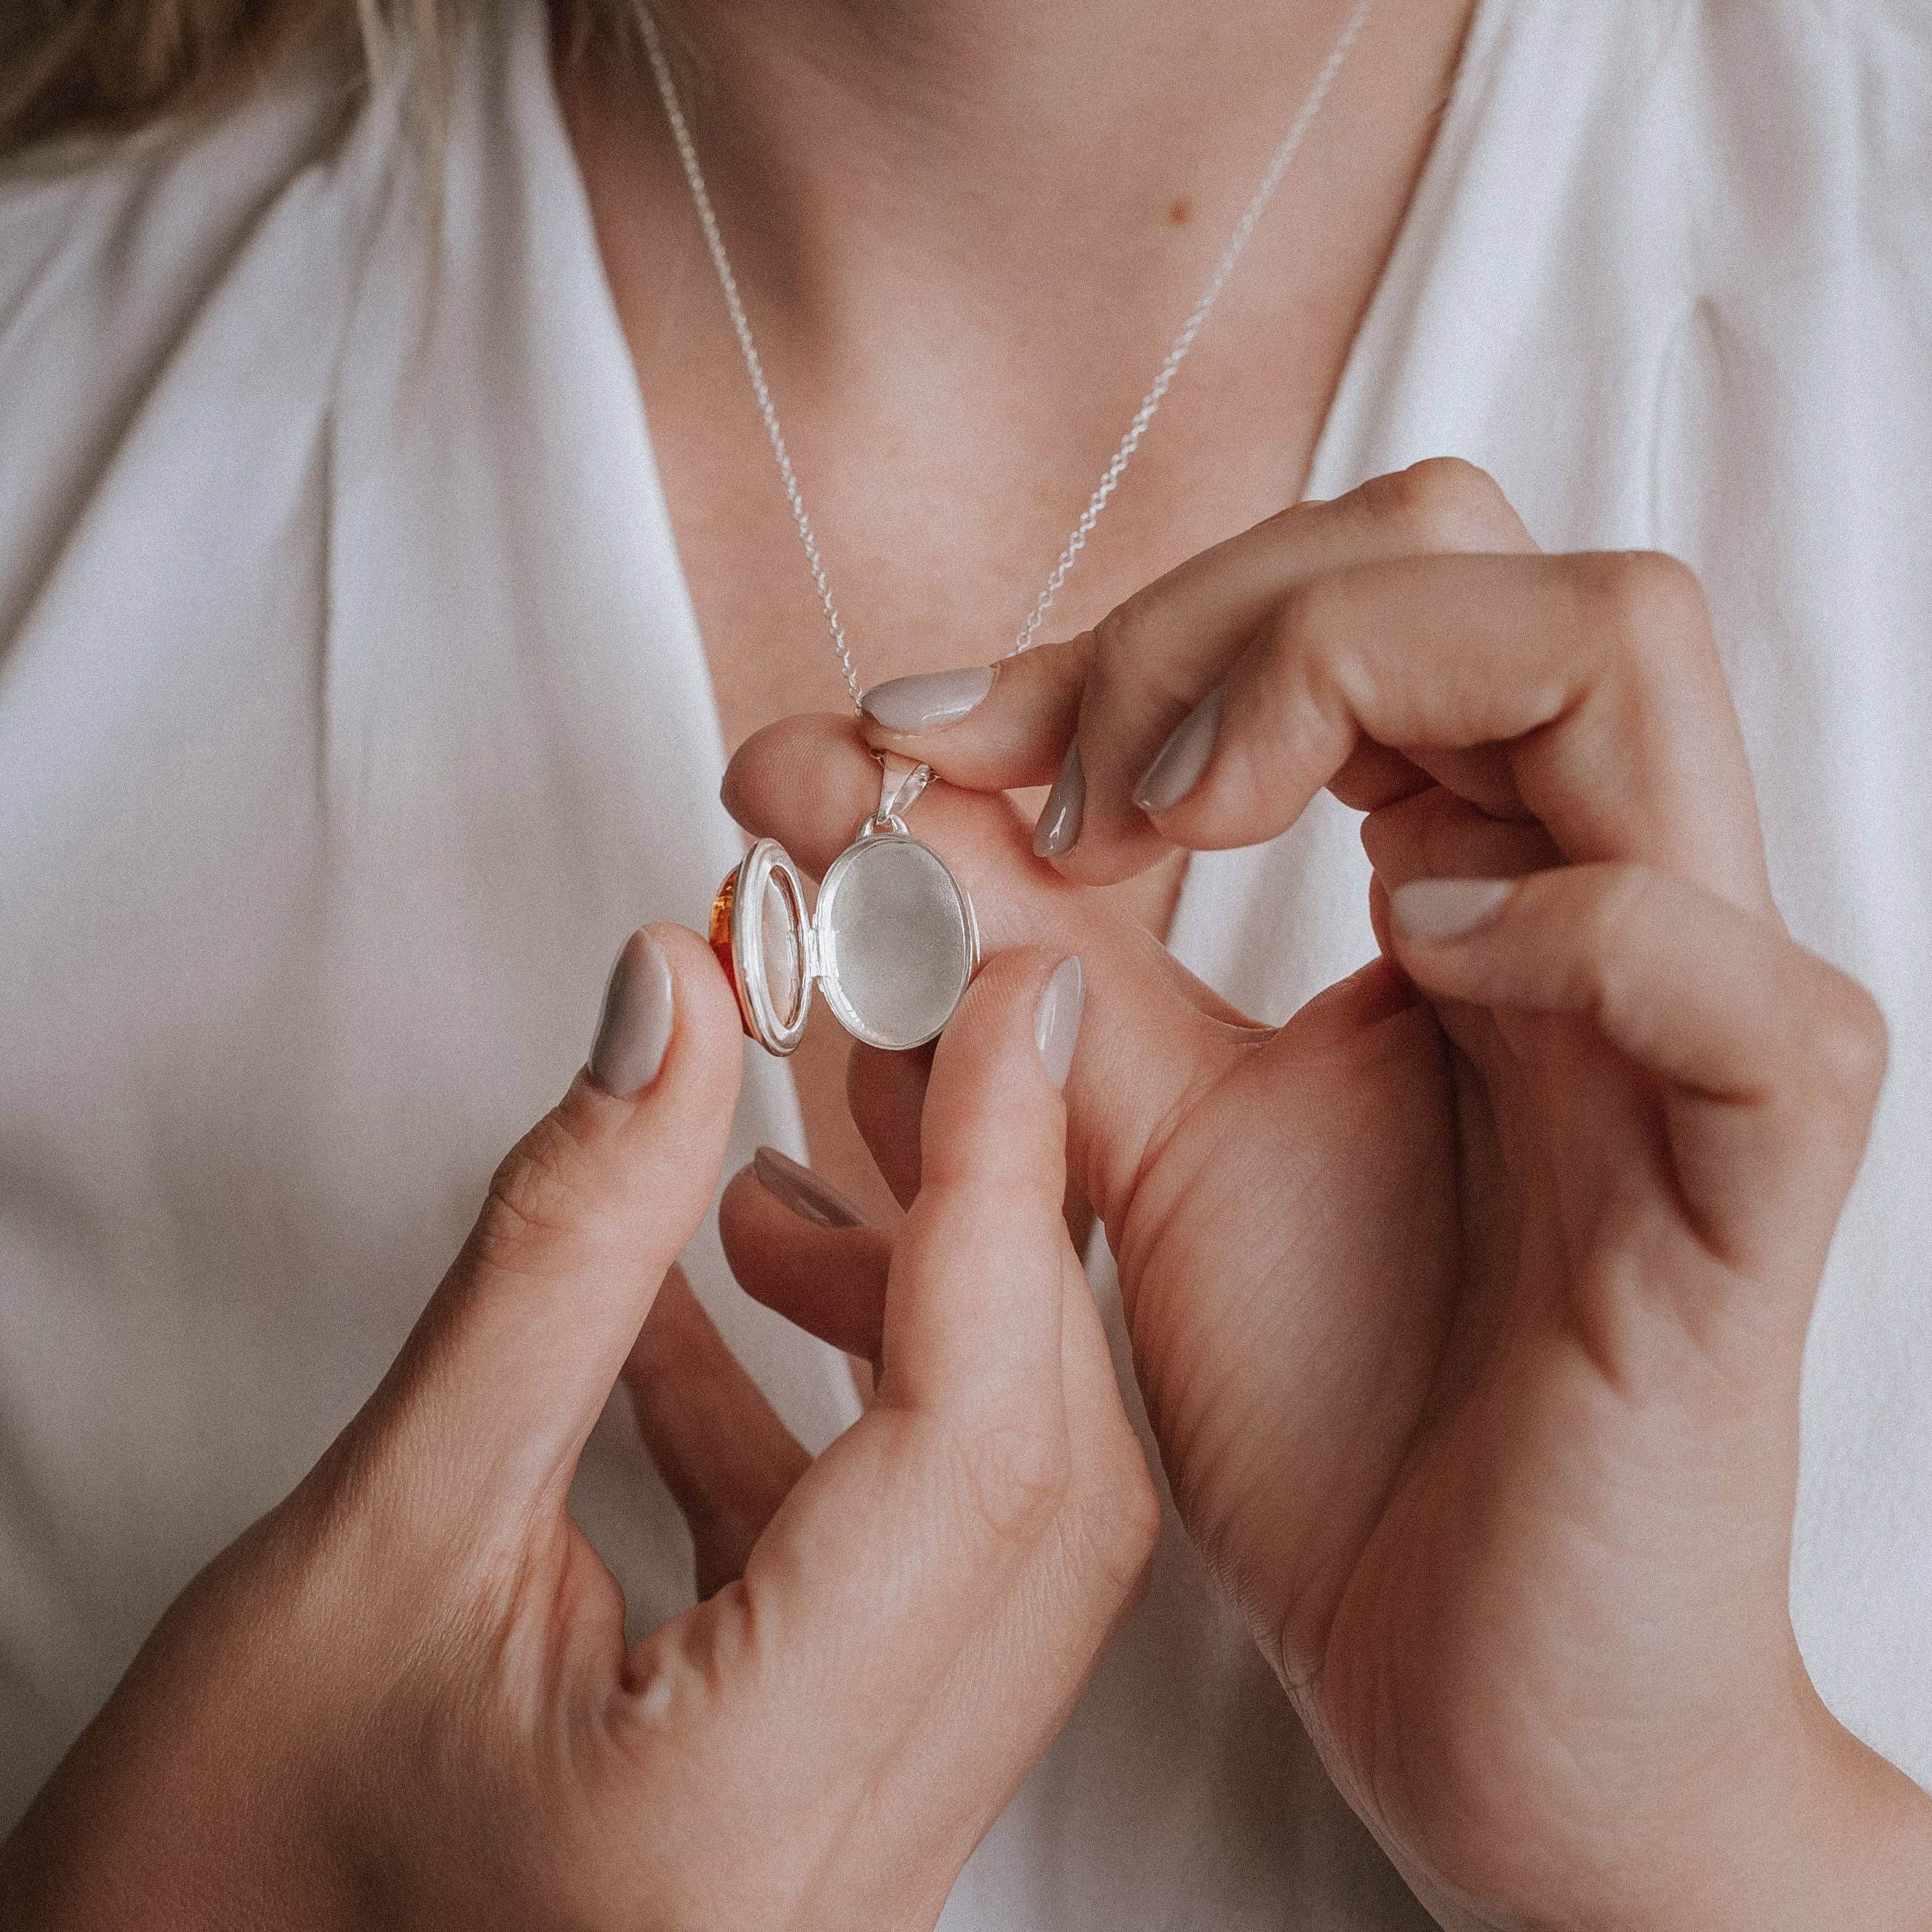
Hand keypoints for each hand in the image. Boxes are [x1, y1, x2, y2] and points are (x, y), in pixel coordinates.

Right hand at [0, 929, 1154, 1931]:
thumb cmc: (208, 1880)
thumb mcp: (380, 1528)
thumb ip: (563, 1252)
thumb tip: (669, 1018)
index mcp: (739, 1825)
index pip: (969, 1452)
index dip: (1002, 1195)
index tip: (1006, 1010)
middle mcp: (845, 1880)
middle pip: (1039, 1497)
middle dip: (1002, 1244)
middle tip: (942, 1060)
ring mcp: (855, 1865)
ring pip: (996, 1539)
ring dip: (923, 1335)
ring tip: (784, 1189)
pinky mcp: (824, 1822)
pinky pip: (895, 1584)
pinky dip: (829, 1431)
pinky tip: (715, 1322)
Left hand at [720, 461, 1931, 1929]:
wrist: (1459, 1667)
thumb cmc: (1324, 1396)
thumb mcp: (1123, 1129)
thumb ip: (999, 948)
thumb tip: (816, 772)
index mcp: (1460, 860)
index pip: (1335, 590)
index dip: (1117, 623)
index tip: (922, 739)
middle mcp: (1585, 885)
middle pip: (1463, 559)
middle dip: (1212, 620)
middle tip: (1062, 788)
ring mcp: (1698, 1011)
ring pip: (1615, 656)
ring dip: (1341, 689)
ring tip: (1173, 829)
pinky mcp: (1762, 1174)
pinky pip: (1719, 967)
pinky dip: (1541, 923)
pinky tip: (1388, 965)